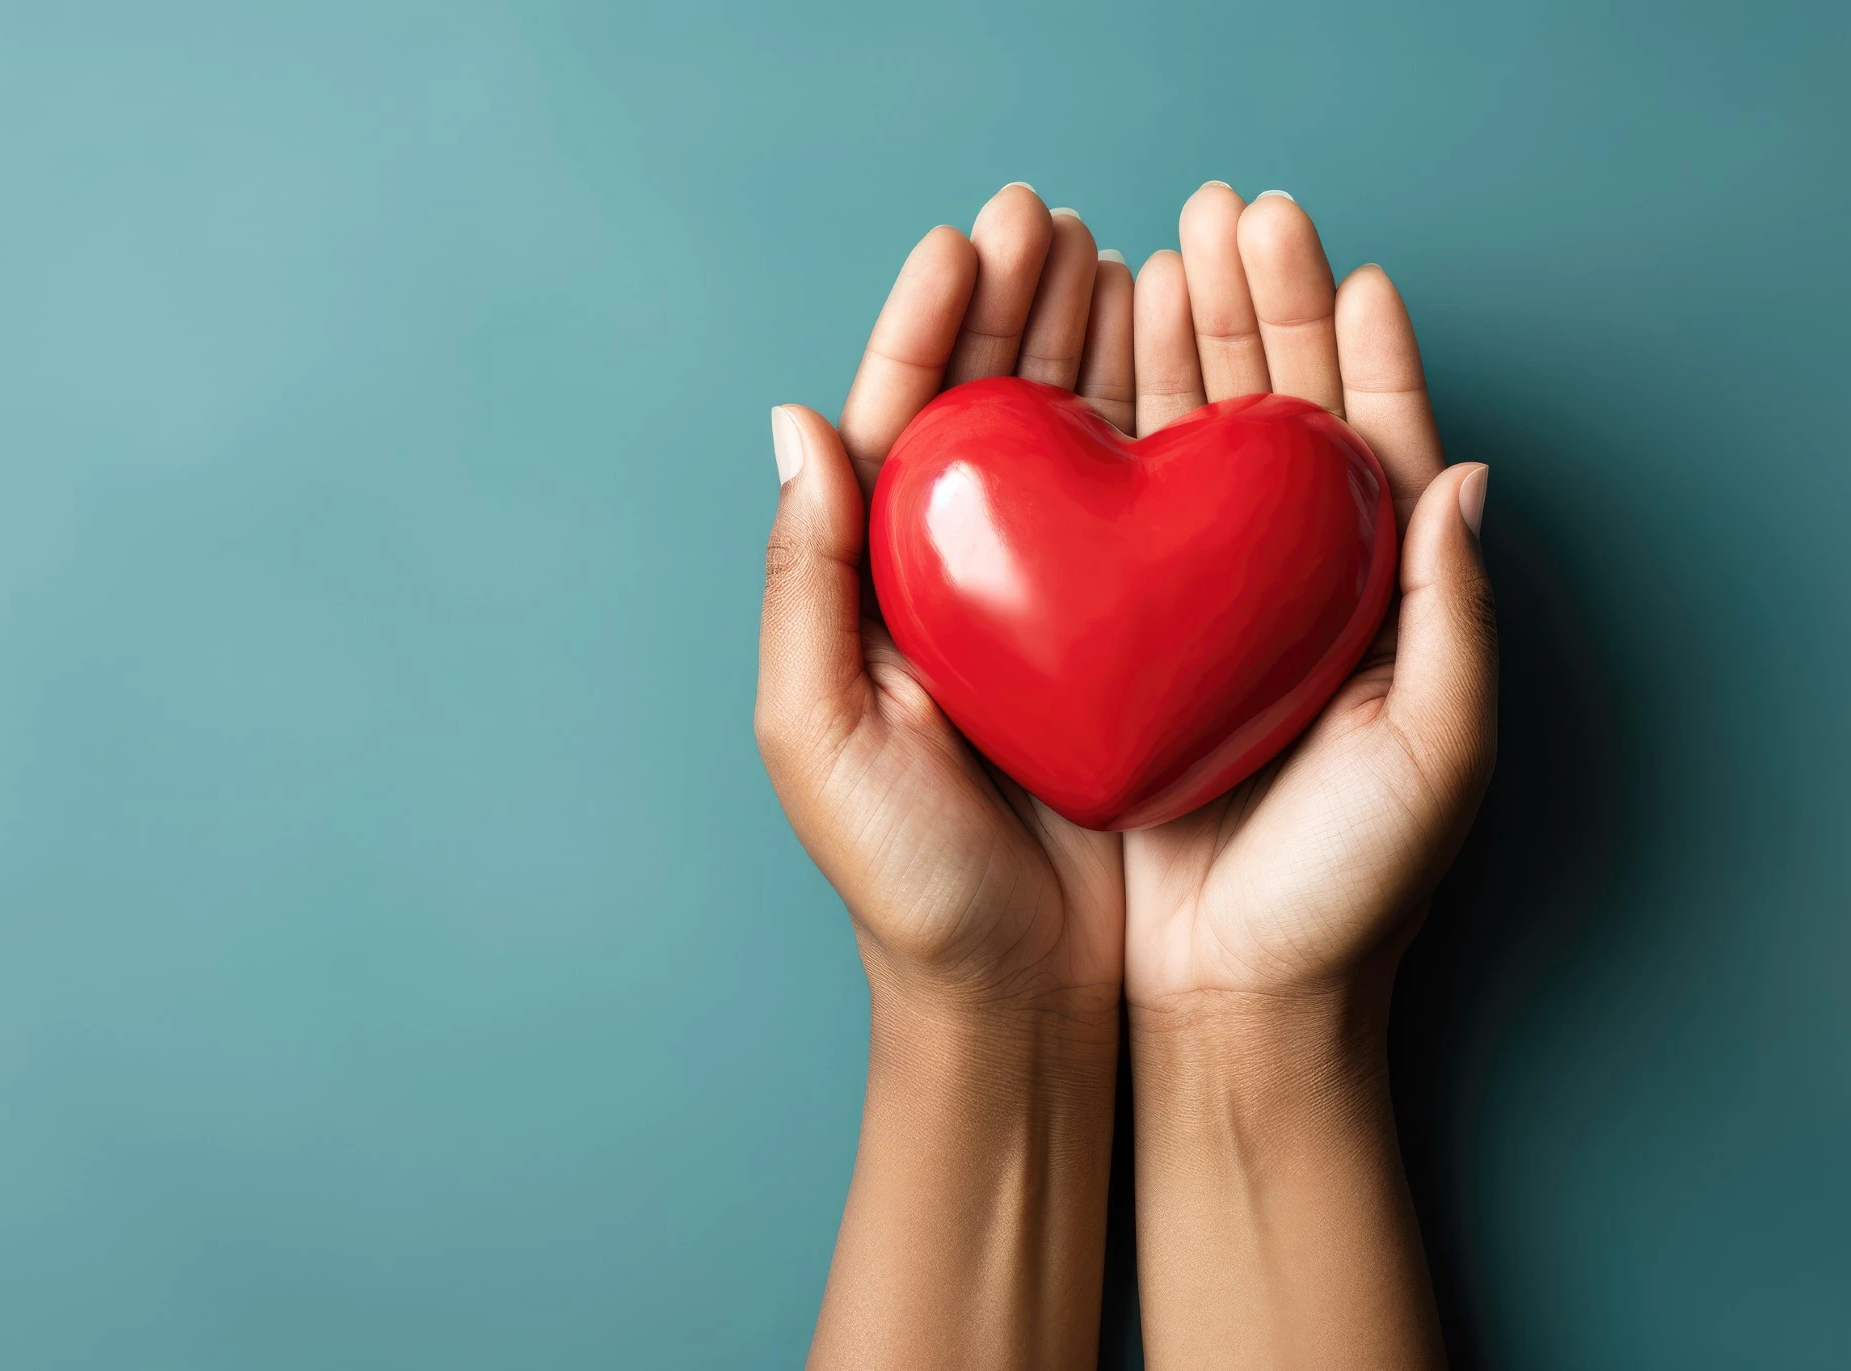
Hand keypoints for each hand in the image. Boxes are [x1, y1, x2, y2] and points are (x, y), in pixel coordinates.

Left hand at [759, 183, 1136, 1370]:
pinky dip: (1151, 431)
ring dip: (1083, 345)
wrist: (1014, 996)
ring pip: (1061, 444)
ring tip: (1118, 254)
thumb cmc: (903, 881)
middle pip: (982, 412)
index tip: (966, 240)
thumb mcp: (819, 732)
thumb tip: (794, 424)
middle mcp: (955, 583)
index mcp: (868, 592)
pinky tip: (1175, 366)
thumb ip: (802, 578)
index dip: (926, 328)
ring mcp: (1043, 609)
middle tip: (1052, 216)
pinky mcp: (1124, 645)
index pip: (894, 425)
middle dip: (1013, 307)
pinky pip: (1136, 513)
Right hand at [1120, 184, 1495, 1014]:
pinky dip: (1093, 428)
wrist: (1223, 999)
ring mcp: (1179, 607)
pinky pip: (1097, 512)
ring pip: (1178, 442)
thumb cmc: (1343, 892)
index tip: (1328, 258)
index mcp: (1366, 600)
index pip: (1364, 437)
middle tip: (1219, 214)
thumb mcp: (1434, 751)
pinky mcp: (1097, 638)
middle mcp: (1269, 587)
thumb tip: (1465, 475)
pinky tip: (1080, 361)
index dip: (1351, 343)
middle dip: (1248, 304)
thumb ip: (1450, 610)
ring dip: (1170, 340)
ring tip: (1146, 249)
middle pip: (1266, 411)